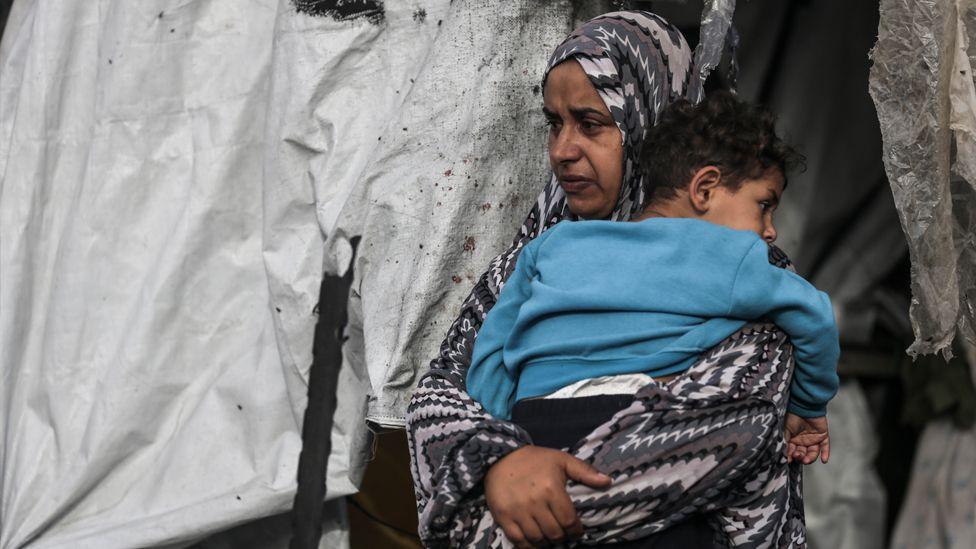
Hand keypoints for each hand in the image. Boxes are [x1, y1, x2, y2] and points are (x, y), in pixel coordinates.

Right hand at [484, 446, 611, 547]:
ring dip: (546, 541)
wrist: (501, 457)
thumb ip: (585, 471)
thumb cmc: (535, 459)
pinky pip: (518, 540)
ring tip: (549, 536)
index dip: (576, 530)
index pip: (569, 521)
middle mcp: (535, 502)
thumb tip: (608, 481)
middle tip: (562, 532)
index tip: (576, 531)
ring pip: (537, 539)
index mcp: (551, 489)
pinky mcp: (503, 516)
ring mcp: (517, 511)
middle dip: (562, 536)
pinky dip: (528, 545)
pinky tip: (534, 540)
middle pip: (554, 533)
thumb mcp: (562, 459)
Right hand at [784, 413, 829, 463]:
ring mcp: (813, 438)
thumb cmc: (792, 415)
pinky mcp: (822, 435)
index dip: (791, 456)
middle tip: (798, 456)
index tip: (789, 460)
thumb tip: (784, 454)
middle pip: (803, 454)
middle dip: (800, 457)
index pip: (793, 451)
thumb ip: (785, 442)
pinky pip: (825, 446)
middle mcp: (803, 440)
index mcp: (793, 439)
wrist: (804, 405)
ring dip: (810, 458)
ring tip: (806, 459)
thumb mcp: (785, 430)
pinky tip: (824, 460)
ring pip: (813, 452)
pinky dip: (825, 453)